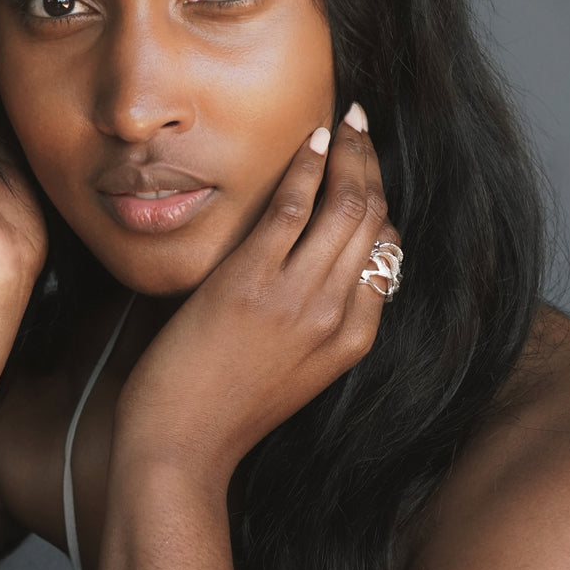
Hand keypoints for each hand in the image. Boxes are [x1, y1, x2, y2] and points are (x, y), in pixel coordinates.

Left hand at [116, 106, 398, 479]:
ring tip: (345, 123)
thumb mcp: (292, 374)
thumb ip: (316, 326)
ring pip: (346, 206)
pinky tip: (311, 141)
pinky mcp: (253, 282)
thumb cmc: (226, 411)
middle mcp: (337, 316)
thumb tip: (320, 273)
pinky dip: (308, 167)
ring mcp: (299, 298)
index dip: (382, 206)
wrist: (183, 446)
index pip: (386, 255)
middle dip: (373, 166)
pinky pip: (294, 207)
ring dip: (349, 155)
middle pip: (375, 221)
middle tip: (363, 129)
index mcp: (352, 340)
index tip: (367, 176)